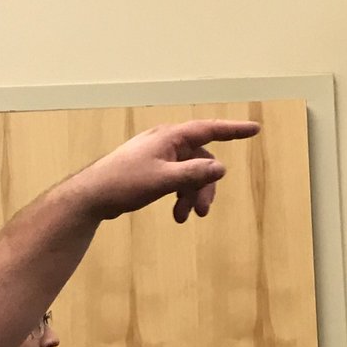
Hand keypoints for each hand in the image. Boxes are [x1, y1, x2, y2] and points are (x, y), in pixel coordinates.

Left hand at [74, 119, 259, 223]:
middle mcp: (165, 143)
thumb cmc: (125, 183)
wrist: (91, 196)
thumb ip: (194, 174)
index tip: (255, 129)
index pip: (208, 129)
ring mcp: (156, 157)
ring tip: (183, 217)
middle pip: (200, 160)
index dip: (233, 129)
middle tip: (203, 211)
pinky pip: (175, 180)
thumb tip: (220, 168)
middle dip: (205, 186)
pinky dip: (179, 196)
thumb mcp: (164, 180)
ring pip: (188, 173)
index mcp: (169, 137)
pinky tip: (176, 214)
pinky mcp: (149, 171)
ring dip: (191, 195)